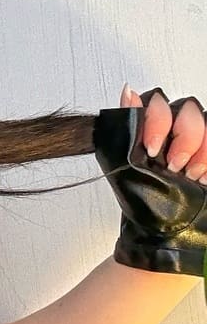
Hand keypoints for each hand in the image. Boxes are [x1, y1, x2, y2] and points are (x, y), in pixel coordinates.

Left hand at [94, 87, 206, 275]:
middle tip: (173, 167)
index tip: (152, 149)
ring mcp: (198, 144)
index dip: (158, 120)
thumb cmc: (146, 205)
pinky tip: (203, 177)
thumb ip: (125, 126)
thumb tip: (128, 90)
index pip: (157, 100)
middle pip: (187, 108)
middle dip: (183, 139)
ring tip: (190, 175)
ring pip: (206, 121)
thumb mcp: (125, 165)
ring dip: (200, 150)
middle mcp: (174, 133)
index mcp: (149, 130)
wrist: (169, 234)